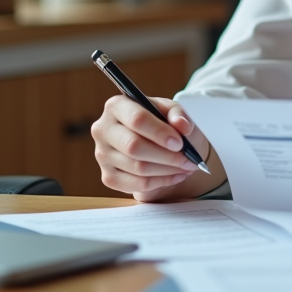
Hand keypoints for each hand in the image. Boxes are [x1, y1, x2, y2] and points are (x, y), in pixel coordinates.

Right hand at [92, 95, 210, 200]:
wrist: (157, 142)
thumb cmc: (162, 122)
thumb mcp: (171, 110)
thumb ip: (178, 114)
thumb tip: (182, 125)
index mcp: (116, 106)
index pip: (137, 119)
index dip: (160, 132)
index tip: (179, 143)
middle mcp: (103, 129)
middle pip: (134, 147)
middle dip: (166, 156)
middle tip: (188, 159)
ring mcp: (102, 155)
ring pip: (137, 168)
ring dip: (167, 170)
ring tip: (186, 166)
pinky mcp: (108, 176)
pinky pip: (136, 184)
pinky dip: (160, 182)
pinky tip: (175, 175)